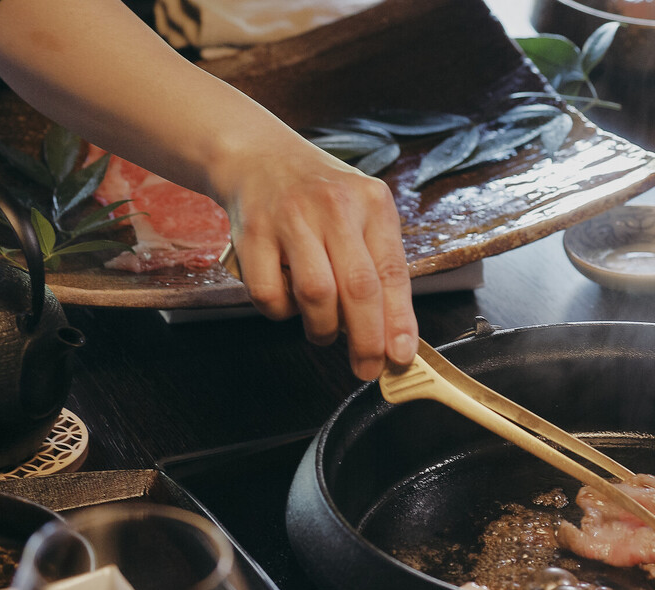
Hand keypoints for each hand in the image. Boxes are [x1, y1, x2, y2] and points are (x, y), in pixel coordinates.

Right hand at [217, 138, 417, 380]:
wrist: (259, 156)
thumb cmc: (319, 196)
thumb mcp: (360, 213)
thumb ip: (377, 263)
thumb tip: (392, 330)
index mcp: (372, 203)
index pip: (392, 272)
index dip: (398, 320)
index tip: (401, 355)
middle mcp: (335, 207)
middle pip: (358, 288)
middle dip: (366, 339)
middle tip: (368, 367)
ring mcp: (291, 218)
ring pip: (315, 294)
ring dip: (323, 329)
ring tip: (324, 334)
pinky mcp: (252, 232)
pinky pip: (269, 293)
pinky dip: (281, 313)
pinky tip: (288, 305)